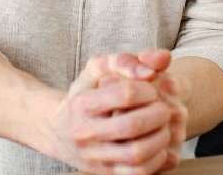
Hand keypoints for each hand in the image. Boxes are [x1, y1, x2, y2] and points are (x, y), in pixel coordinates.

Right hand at [94, 51, 187, 172]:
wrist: (57, 131)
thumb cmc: (84, 94)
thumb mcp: (96, 70)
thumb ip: (126, 60)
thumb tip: (162, 60)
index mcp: (82, 103)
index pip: (124, 93)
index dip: (147, 89)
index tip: (151, 88)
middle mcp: (85, 132)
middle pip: (132, 126)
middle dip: (157, 114)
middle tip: (164, 108)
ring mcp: (95, 157)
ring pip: (136, 154)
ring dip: (160, 139)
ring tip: (164, 126)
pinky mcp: (106, 174)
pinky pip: (136, 174)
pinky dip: (156, 160)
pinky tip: (158, 146)